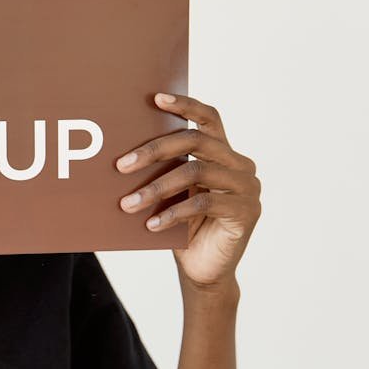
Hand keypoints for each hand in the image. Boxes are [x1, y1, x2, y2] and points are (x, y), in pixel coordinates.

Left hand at [115, 93, 261, 291]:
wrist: (202, 270)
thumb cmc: (182, 227)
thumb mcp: (170, 193)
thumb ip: (162, 170)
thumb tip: (121, 153)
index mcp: (223, 153)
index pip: (209, 118)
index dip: (184, 106)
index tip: (155, 98)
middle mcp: (240, 164)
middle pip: (196, 141)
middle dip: (154, 149)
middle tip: (121, 165)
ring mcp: (247, 187)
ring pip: (196, 171)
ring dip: (156, 187)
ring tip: (127, 203)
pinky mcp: (246, 211)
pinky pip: (204, 202)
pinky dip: (173, 212)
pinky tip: (151, 224)